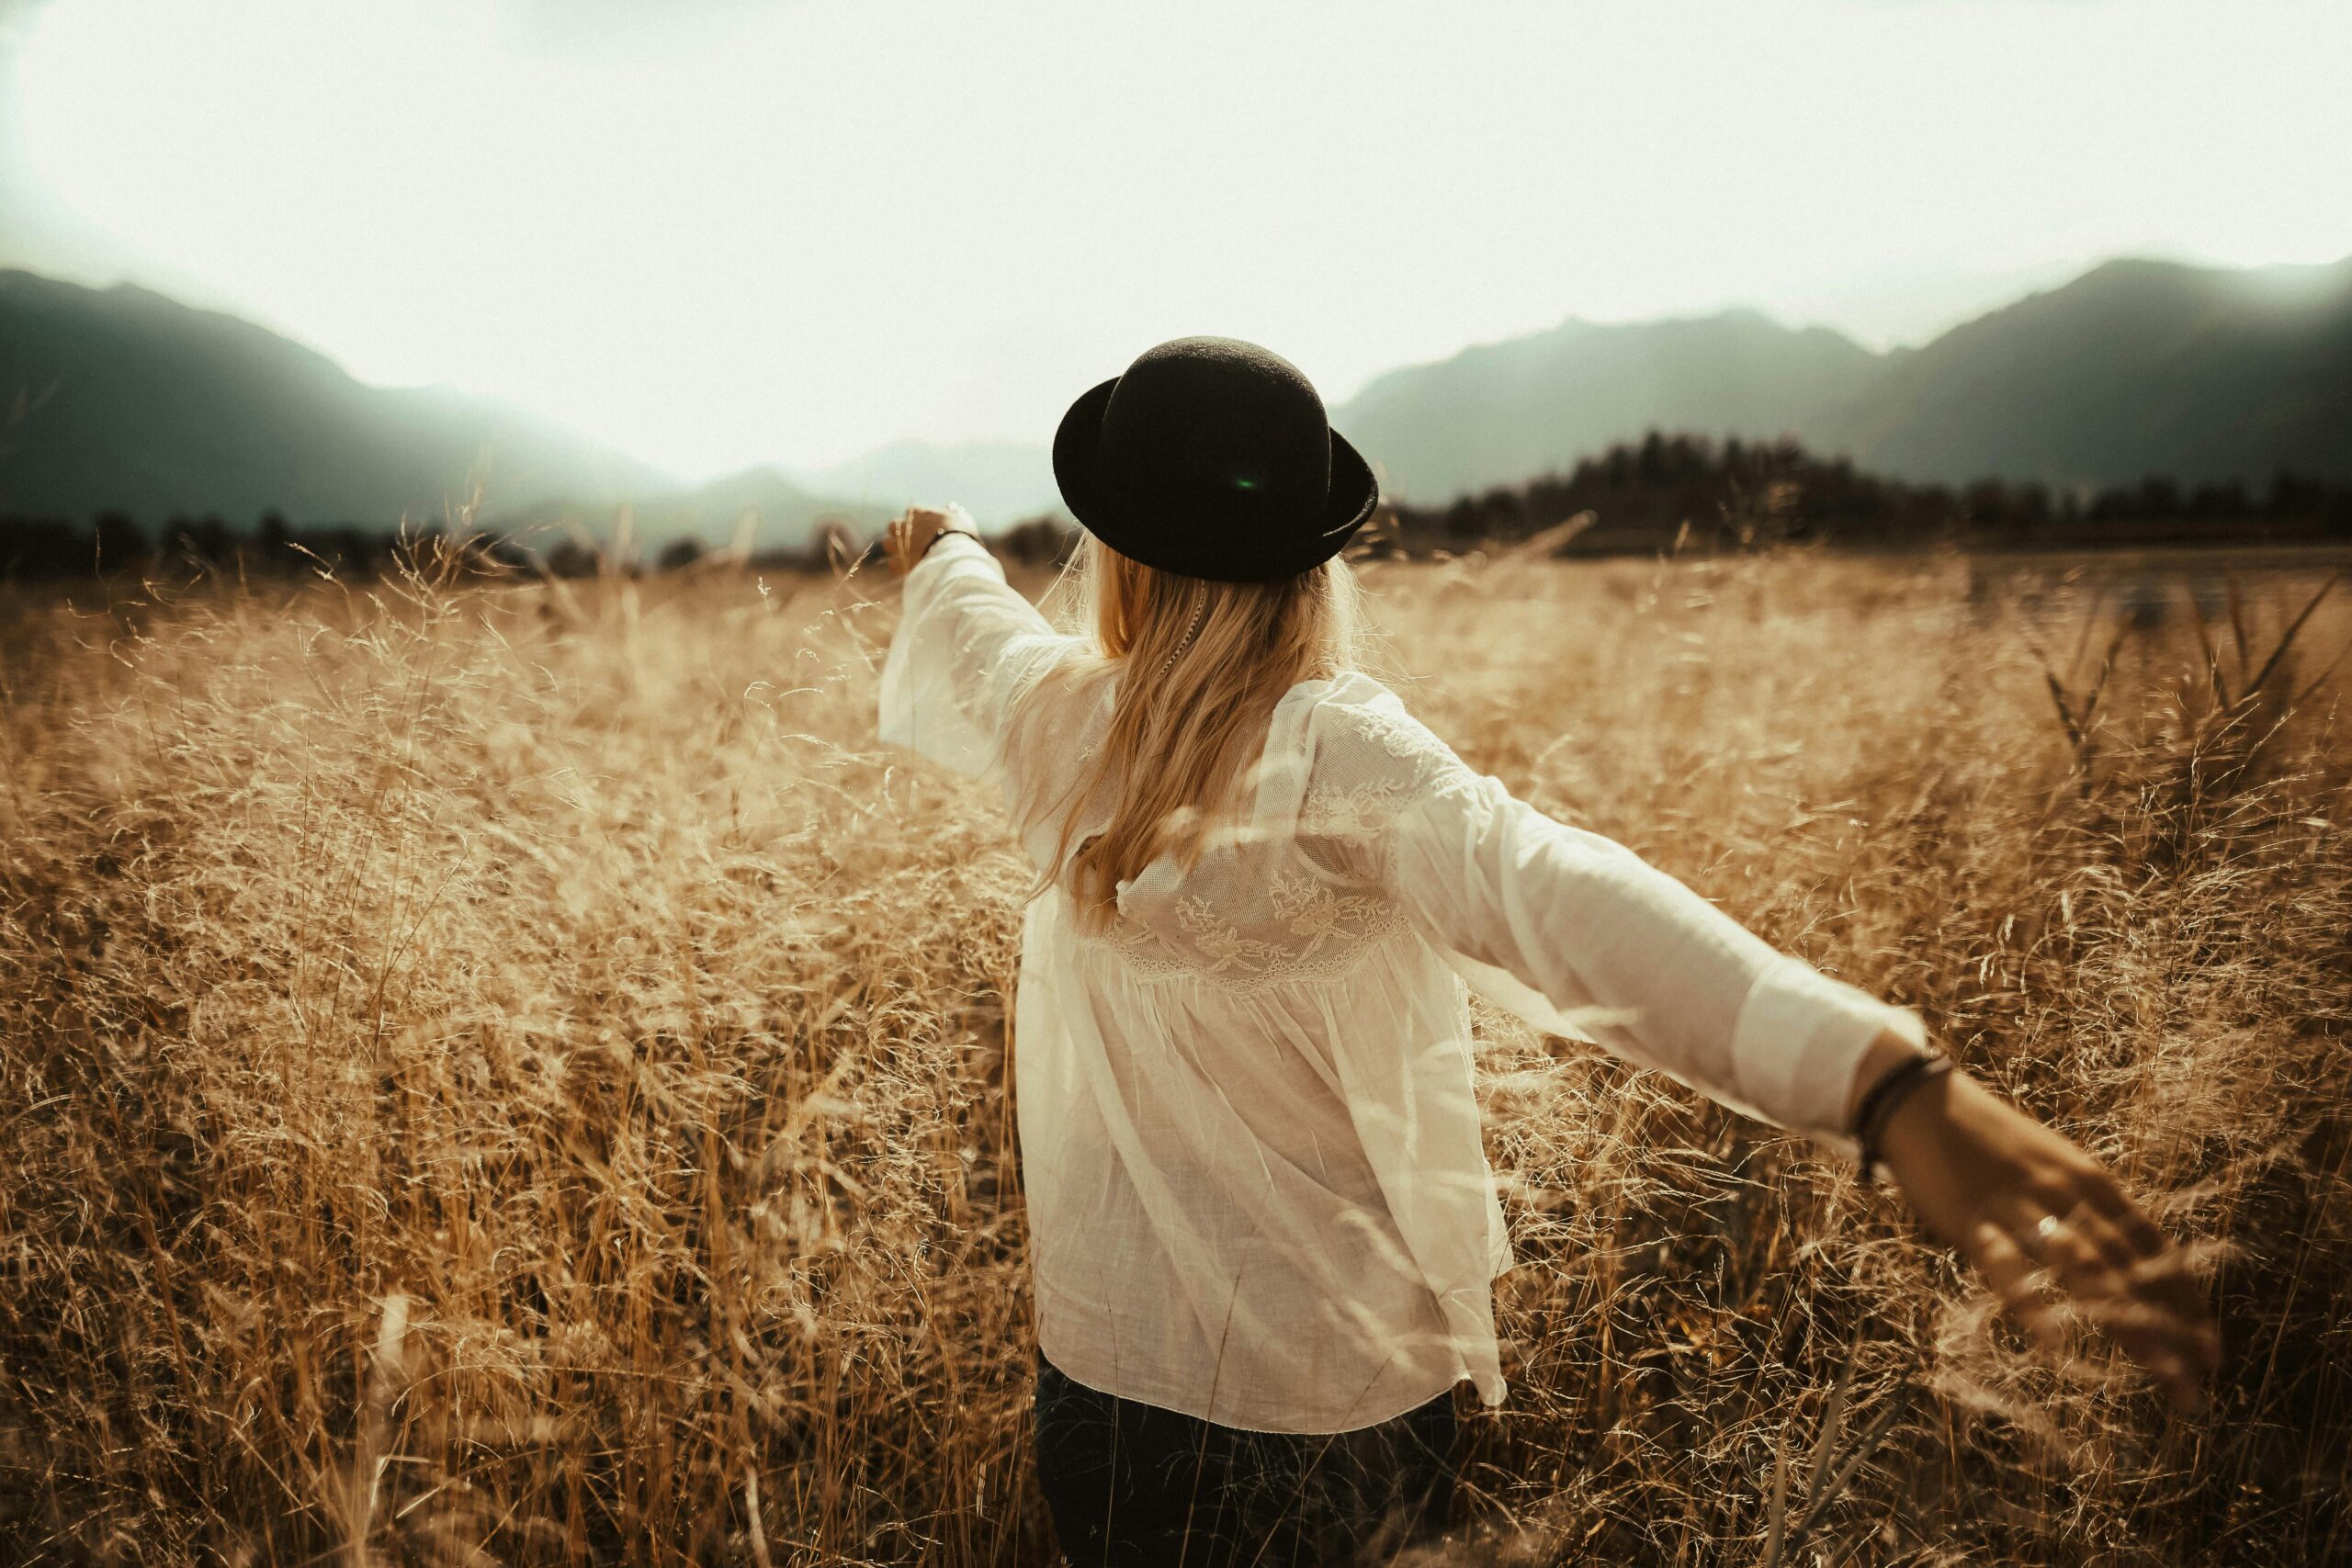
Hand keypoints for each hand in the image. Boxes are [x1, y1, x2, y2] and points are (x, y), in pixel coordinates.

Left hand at [884, 504, 977, 575]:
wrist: (954, 552)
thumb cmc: (961, 535)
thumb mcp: (962, 519)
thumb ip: (954, 513)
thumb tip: (951, 507)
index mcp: (921, 513)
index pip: (911, 511)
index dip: (915, 520)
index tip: (923, 527)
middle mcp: (908, 526)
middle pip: (892, 525)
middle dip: (899, 533)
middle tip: (910, 542)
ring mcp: (902, 544)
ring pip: (887, 543)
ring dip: (895, 549)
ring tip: (906, 556)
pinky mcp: (901, 562)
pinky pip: (892, 564)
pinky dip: (898, 567)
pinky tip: (907, 569)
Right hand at [1858, 1040, 2219, 1411]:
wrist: (1921, 1100)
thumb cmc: (1987, 1140)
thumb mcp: (2051, 1166)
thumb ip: (2085, 1209)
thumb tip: (2124, 1258)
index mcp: (2091, 1182)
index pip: (2155, 1248)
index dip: (2186, 1301)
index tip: (2211, 1350)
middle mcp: (2068, 1194)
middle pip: (2131, 1269)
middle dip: (2170, 1329)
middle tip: (2197, 1386)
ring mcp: (2022, 1207)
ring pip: (2086, 1271)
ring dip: (2129, 1325)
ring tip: (2160, 1372)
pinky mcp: (1973, 1219)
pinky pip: (2007, 1268)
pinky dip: (2033, 1305)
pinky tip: (2055, 1344)